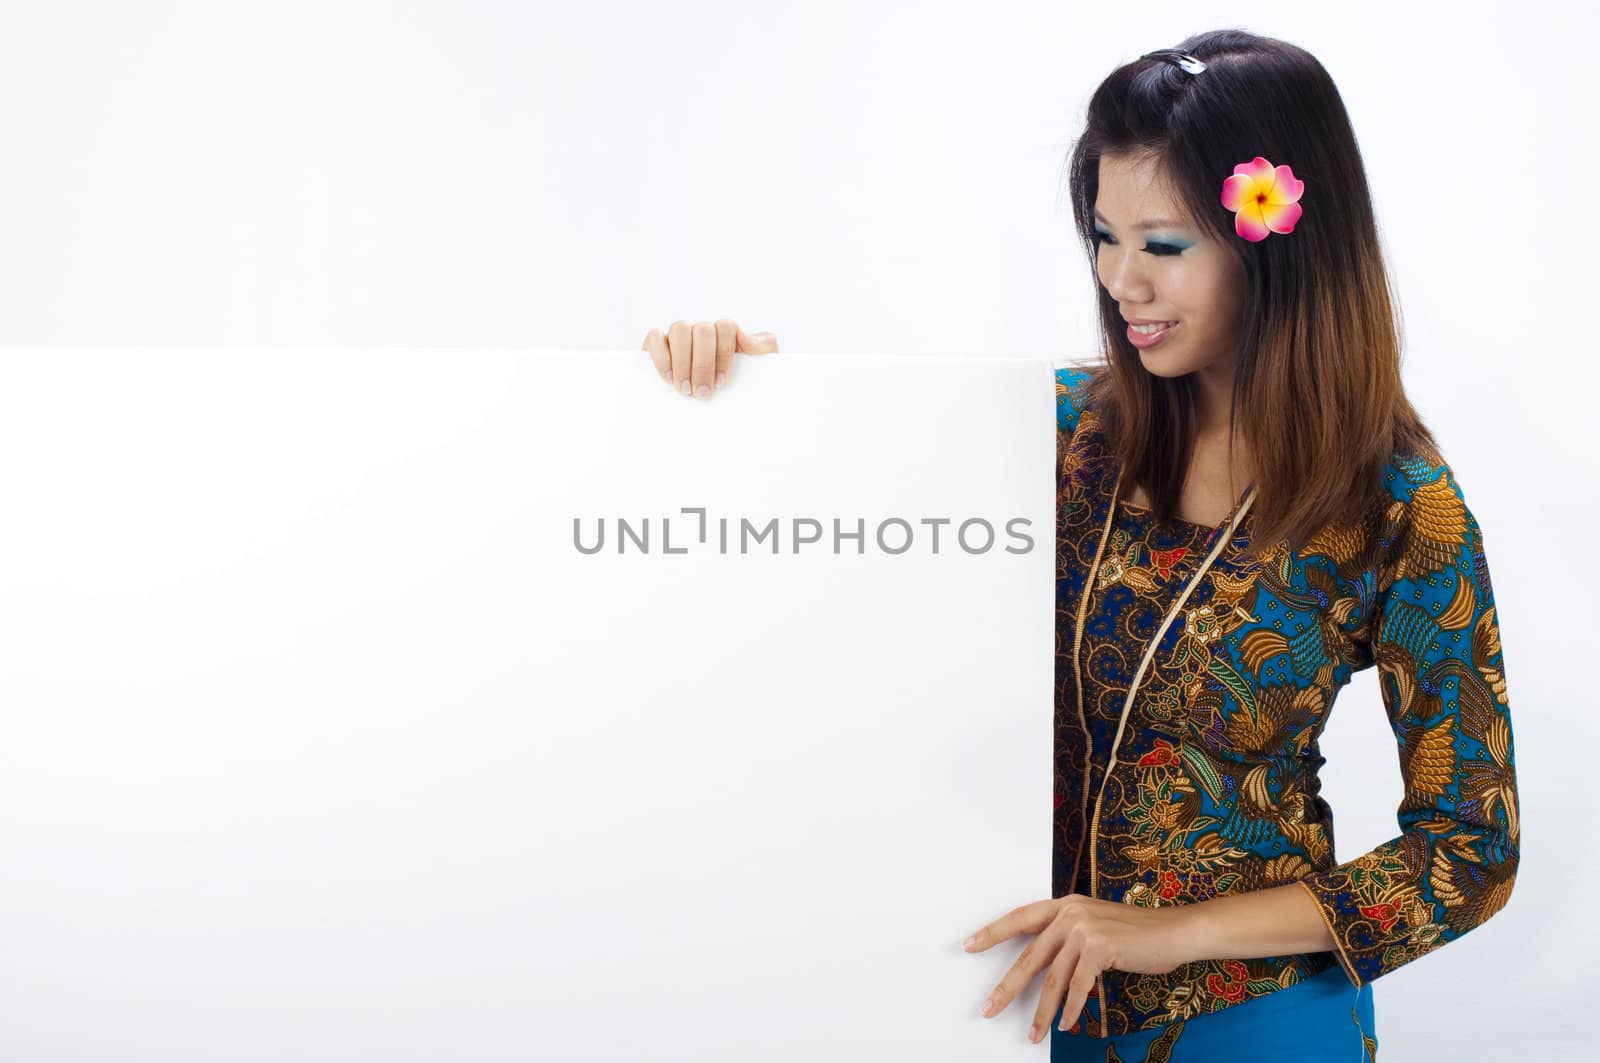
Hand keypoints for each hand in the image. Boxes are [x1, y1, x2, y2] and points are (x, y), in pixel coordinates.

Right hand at [642, 319, 778, 397]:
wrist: (720, 407)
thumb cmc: (739, 383)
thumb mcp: (760, 366)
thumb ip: (763, 347)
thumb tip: (743, 336)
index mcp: (726, 332)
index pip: (726, 327)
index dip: (723, 354)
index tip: (722, 383)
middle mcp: (702, 330)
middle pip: (702, 330)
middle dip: (702, 364)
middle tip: (702, 393)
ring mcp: (679, 335)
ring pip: (679, 329)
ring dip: (683, 362)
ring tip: (685, 390)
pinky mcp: (658, 344)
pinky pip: (655, 338)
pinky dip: (661, 357)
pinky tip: (668, 378)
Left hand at [962, 893, 1194, 1042]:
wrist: (1176, 930)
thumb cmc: (1138, 933)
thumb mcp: (1097, 926)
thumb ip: (1069, 937)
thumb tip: (1044, 964)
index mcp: (1065, 905)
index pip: (1020, 918)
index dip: (993, 933)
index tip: (968, 946)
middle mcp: (1070, 913)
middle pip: (1029, 956)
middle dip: (1007, 987)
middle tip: (988, 1008)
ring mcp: (1085, 930)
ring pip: (1053, 979)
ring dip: (1042, 1012)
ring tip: (1033, 1035)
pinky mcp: (1101, 948)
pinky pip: (1079, 987)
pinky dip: (1071, 1009)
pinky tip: (1064, 1025)